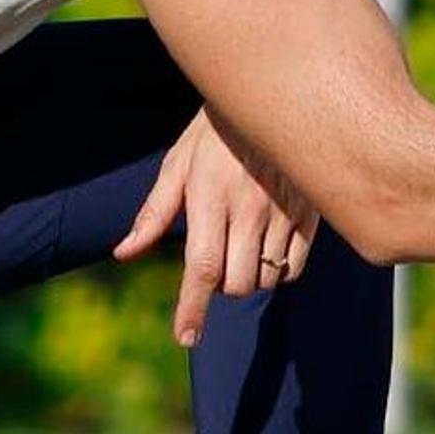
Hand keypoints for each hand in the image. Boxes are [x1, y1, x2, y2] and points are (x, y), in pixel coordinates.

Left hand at [114, 108, 324, 346]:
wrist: (275, 95)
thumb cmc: (214, 132)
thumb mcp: (177, 164)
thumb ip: (153, 212)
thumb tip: (124, 252)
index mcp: (209, 197)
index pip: (202, 268)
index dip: (192, 308)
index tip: (186, 338)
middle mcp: (248, 208)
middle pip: (236, 283)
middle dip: (220, 287)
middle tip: (216, 262)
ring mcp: (283, 211)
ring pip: (266, 279)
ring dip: (249, 279)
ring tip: (241, 251)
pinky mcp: (310, 212)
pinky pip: (295, 267)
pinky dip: (279, 271)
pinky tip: (268, 249)